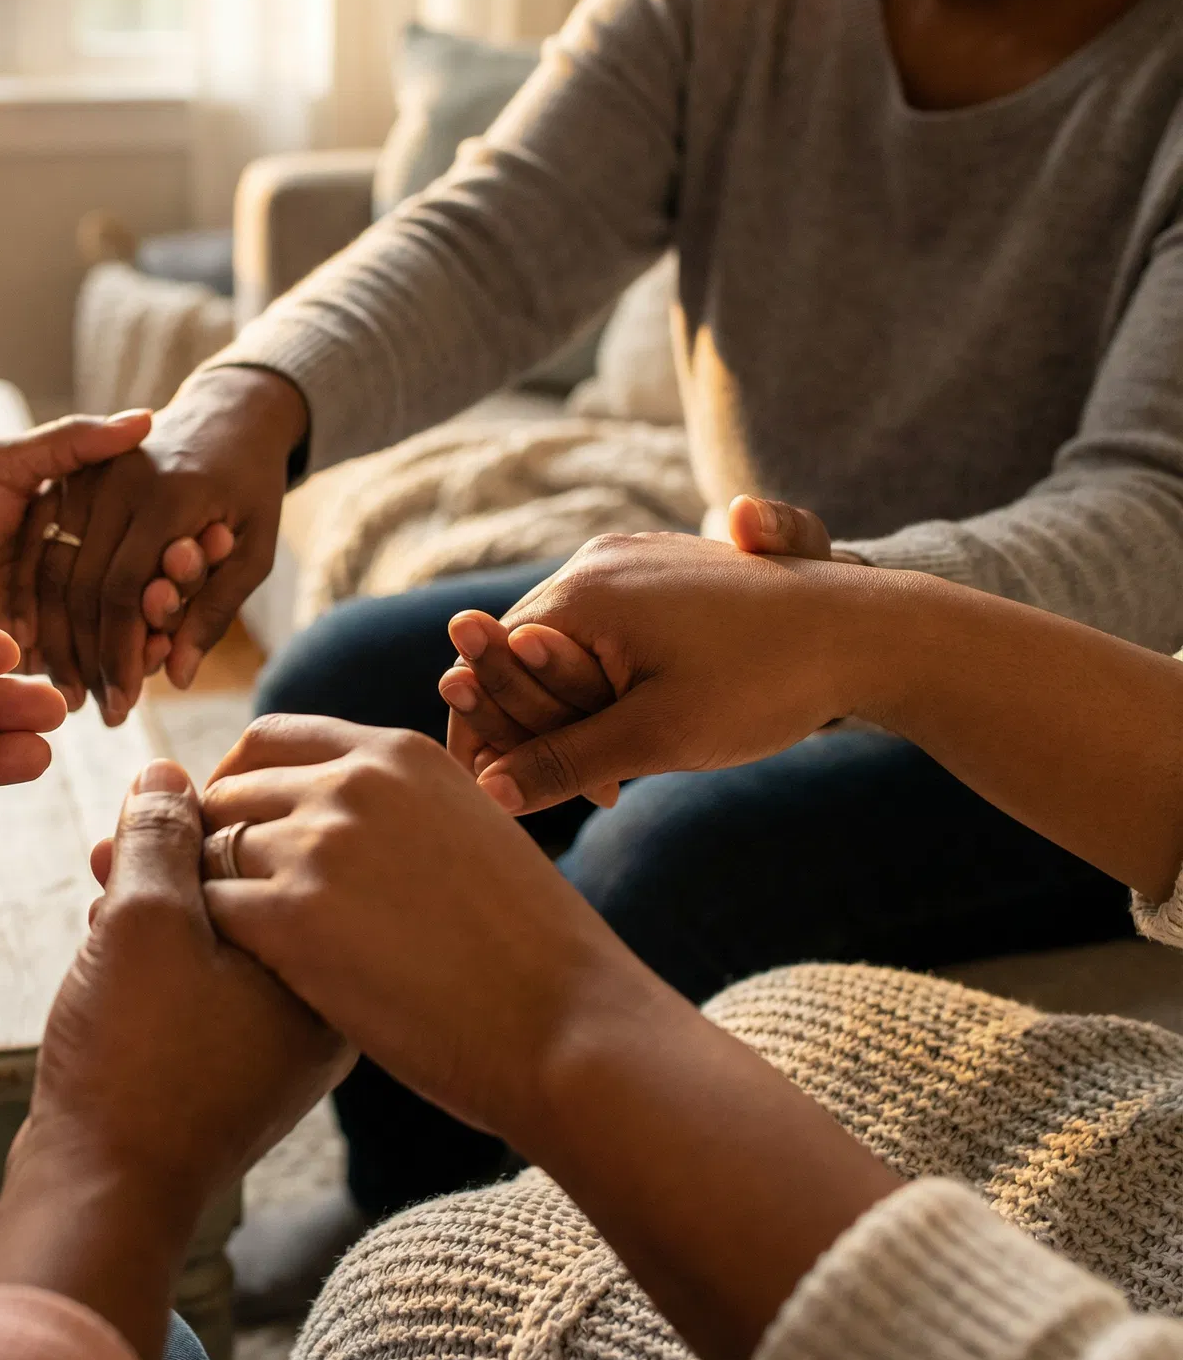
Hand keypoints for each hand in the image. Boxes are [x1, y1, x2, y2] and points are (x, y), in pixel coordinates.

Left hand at [0, 411, 234, 685]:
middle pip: (136, 606)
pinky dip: (94, 686)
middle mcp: (73, 589)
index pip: (143, 552)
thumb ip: (70, 445)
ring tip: (161, 651)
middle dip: (164, 607)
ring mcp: (51, 635)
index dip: (176, 551)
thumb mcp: (4, 463)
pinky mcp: (20, 676)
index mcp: (79, 540)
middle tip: (182, 600)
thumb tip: (144, 419)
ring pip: (110, 650)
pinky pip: (63, 686)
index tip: (212, 540)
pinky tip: (117, 686)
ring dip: (140, 652)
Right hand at [30, 368, 305, 722]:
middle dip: (89, 658)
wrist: (228, 411)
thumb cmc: (250, 487)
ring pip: (53, 569)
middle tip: (99, 712)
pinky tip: (36, 644)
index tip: (125, 706)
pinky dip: (33, 597)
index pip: (126, 593)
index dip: (121, 655)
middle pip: (83, 587)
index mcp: (167, 497)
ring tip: (71, 689)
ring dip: (57, 635)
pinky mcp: (67, 474)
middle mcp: (117, 482)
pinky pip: (38, 543)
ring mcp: (86, 474)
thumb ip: (216, 611)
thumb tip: (179, 679)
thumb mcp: (255, 548)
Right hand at [34, 759, 347, 1213]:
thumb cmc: (134, 1060)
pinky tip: (109, 954)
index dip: (198, 821)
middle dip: (173, 862)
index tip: (141, 840)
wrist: (102, 1189)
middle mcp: (324, 998)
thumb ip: (165, 836)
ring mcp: (283, 1036)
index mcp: (331, 957)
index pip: (285, 842)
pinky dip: (160, 955)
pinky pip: (208, 976)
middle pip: (258, 880)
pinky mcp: (237, 1062)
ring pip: (225, 926)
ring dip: (158, 904)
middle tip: (111, 871)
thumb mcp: (145, 921)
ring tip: (102, 914)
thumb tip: (172, 774)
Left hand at [198, 716, 651, 1139]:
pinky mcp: (293, 919)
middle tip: (214, 899)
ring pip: (208, 852)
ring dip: (207, 895)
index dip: (238, 786)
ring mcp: (318, 846)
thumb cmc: (533, 952)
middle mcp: (352, 782)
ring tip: (225, 946)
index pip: (270, 741)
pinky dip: (211, 943)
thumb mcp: (472, 833)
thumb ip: (401, 810)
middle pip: (228, 791)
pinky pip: (209, 912)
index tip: (233, 830)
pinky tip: (237, 979)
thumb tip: (340, 821)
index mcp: (397, 753)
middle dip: (208, 840)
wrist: (568, 1025)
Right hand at [466, 529, 866, 813]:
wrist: (872, 632)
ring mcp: (632, 560)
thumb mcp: (654, 738)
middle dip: (542, 733)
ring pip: (566, 649)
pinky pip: (606, 633)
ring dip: (579, 714)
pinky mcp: (664, 571)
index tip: (516, 800)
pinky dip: (610, 685)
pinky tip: (650, 728)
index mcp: (580, 593)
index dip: (490, 740)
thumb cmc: (763, 685)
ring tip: (626, 774)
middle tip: (599, 796)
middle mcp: (596, 561)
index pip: (486, 668)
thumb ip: (561, 764)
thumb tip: (488, 796)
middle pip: (523, 657)